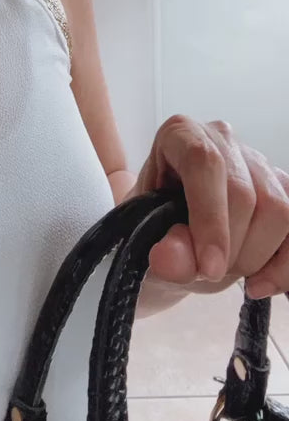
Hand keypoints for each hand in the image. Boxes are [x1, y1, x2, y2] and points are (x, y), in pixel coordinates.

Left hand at [129, 115, 288, 297]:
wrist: (171, 237)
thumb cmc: (153, 227)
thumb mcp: (145, 240)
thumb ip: (161, 251)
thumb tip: (171, 261)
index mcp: (181, 135)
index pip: (204, 163)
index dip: (210, 217)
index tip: (208, 267)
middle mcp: (223, 140)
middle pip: (245, 193)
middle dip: (230, 248)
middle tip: (207, 273)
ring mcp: (258, 163)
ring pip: (279, 209)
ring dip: (255, 257)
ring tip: (225, 272)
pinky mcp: (283, 189)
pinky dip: (283, 267)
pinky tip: (258, 285)